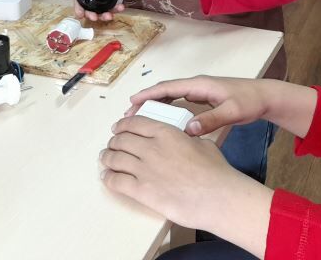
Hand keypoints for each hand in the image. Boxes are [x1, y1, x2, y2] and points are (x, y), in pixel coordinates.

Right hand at [74, 0, 124, 21]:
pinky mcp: (111, 1)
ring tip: (110, 16)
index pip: (78, 2)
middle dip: (91, 16)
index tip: (81, 15)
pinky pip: (113, 8)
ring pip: (101, 13)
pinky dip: (116, 10)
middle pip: (89, 11)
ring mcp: (101, 1)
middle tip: (95, 17)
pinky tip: (121, 7)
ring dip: (104, 16)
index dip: (78, 9)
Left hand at [100, 115, 272, 242]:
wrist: (215, 196)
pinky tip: (106, 177)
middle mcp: (150, 147)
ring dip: (107, 157)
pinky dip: (108, 178)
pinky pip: (117, 181)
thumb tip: (183, 141)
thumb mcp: (201, 143)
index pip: (135, 123)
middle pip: (122, 140)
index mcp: (165, 132)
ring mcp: (144, 169)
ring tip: (105, 158)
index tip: (118, 128)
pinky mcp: (141, 190)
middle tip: (112, 144)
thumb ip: (184, 139)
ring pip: (115, 159)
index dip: (123, 125)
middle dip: (114, 141)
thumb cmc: (214, 170)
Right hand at [127, 76, 270, 135]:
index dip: (149, 94)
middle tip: (128, 117)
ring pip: (171, 98)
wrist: (264, 97)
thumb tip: (188, 129)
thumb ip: (211, 120)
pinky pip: (179, 103)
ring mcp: (199, 92)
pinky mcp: (204, 100)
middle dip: (147, 102)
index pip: (168, 87)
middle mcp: (196, 86)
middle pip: (165, 92)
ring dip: (155, 106)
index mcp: (199, 85)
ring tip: (139, 120)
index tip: (132, 102)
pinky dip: (167, 110)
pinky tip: (162, 122)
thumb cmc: (249, 101)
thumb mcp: (232, 111)